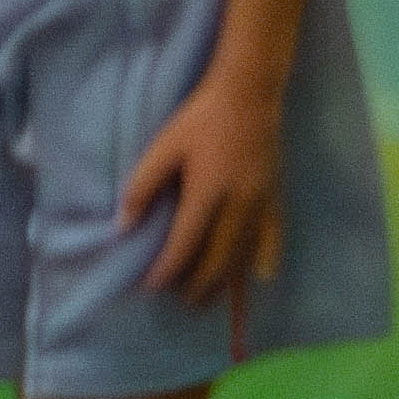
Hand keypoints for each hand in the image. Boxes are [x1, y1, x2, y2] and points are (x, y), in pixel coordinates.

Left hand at [130, 66, 290, 302]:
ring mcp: (261, 201)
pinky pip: (273, 235)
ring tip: (207, 300)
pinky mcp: (275, 196)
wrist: (249, 96)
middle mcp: (238, 203)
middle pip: (217, 257)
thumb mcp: (162, 148)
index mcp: (207, 191)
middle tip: (179, 302)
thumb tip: (123, 228)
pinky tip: (261, 277)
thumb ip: (142, 188)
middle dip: (196, 285)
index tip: (151, 287)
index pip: (185, 243)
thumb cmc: (199, 120)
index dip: (167, 269)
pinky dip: (266, 258)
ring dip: (225, 280)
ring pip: (243, 253)